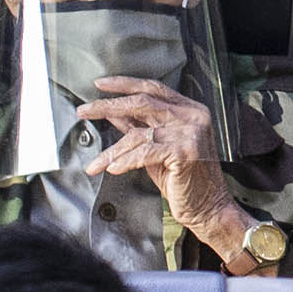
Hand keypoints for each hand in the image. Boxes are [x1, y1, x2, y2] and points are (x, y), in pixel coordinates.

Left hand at [73, 77, 233, 233]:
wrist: (208, 207)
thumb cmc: (184, 180)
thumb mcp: (157, 148)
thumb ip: (139, 127)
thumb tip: (113, 113)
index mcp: (189, 110)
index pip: (153, 88)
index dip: (124, 84)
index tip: (100, 84)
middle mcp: (192, 116)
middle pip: (143, 102)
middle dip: (108, 105)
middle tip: (84, 111)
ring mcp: (191, 133)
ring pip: (139, 134)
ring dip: (112, 150)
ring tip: (96, 163)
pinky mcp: (185, 152)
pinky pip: (145, 153)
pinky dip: (126, 161)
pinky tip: (113, 168)